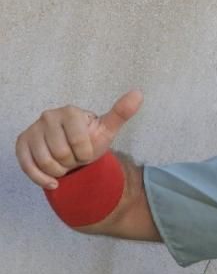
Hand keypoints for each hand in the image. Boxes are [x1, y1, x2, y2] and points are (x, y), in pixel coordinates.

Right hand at [16, 90, 143, 188]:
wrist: (73, 150)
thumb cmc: (90, 139)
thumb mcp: (107, 129)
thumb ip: (121, 113)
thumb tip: (139, 93)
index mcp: (70, 111)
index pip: (80, 144)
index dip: (86, 154)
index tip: (86, 149)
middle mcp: (48, 116)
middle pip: (62, 155)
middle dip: (73, 162)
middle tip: (74, 156)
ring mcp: (32, 129)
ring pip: (46, 163)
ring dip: (59, 170)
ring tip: (64, 162)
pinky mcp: (21, 143)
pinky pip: (28, 167)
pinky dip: (42, 179)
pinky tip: (53, 181)